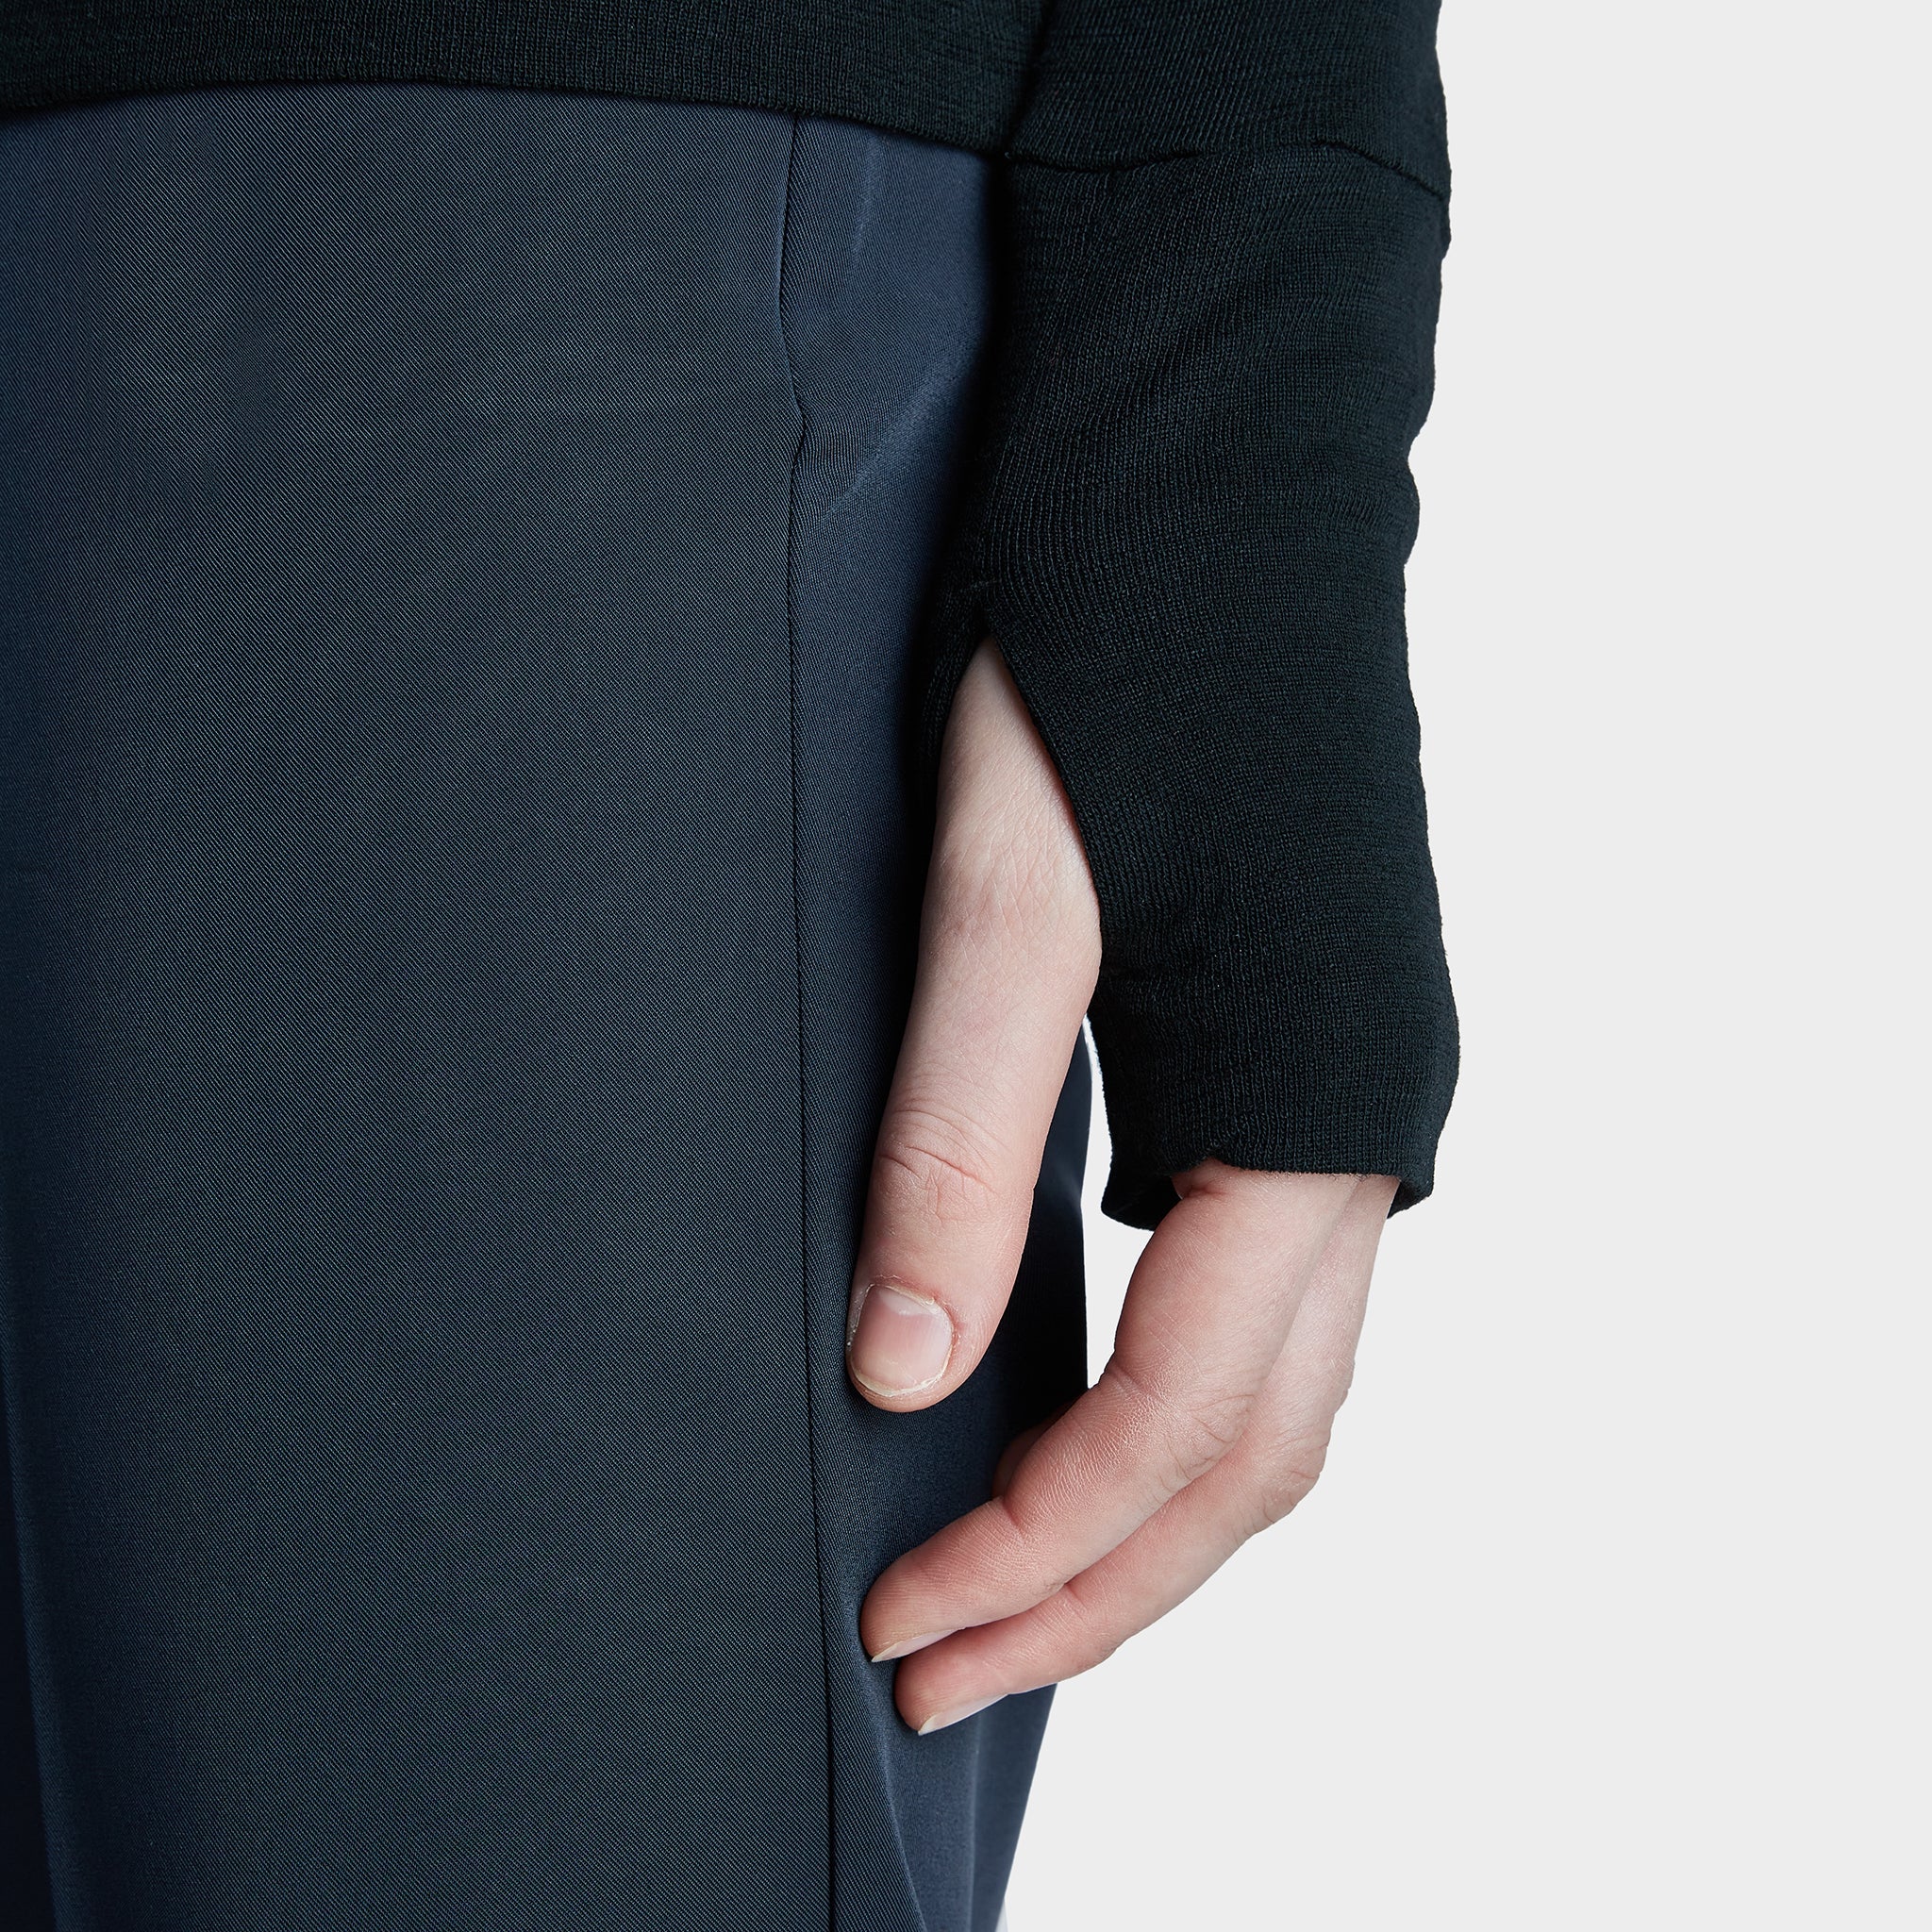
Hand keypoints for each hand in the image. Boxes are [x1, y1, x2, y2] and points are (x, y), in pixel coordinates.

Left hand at [846, 638, 1400, 1732]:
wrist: (1209, 478)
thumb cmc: (1108, 659)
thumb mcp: (1005, 901)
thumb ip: (965, 1138)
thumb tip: (907, 1371)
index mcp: (1310, 1110)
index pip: (1184, 1418)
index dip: (1039, 1547)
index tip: (895, 1622)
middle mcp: (1365, 1131)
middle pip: (1256, 1454)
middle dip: (1101, 1586)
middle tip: (940, 1671)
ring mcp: (1352, 1094)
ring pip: (1278, 1394)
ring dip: (1146, 1515)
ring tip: (1007, 1591)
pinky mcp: (1304, 1052)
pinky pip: (1269, 1300)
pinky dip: (1179, 1406)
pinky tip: (1077, 1410)